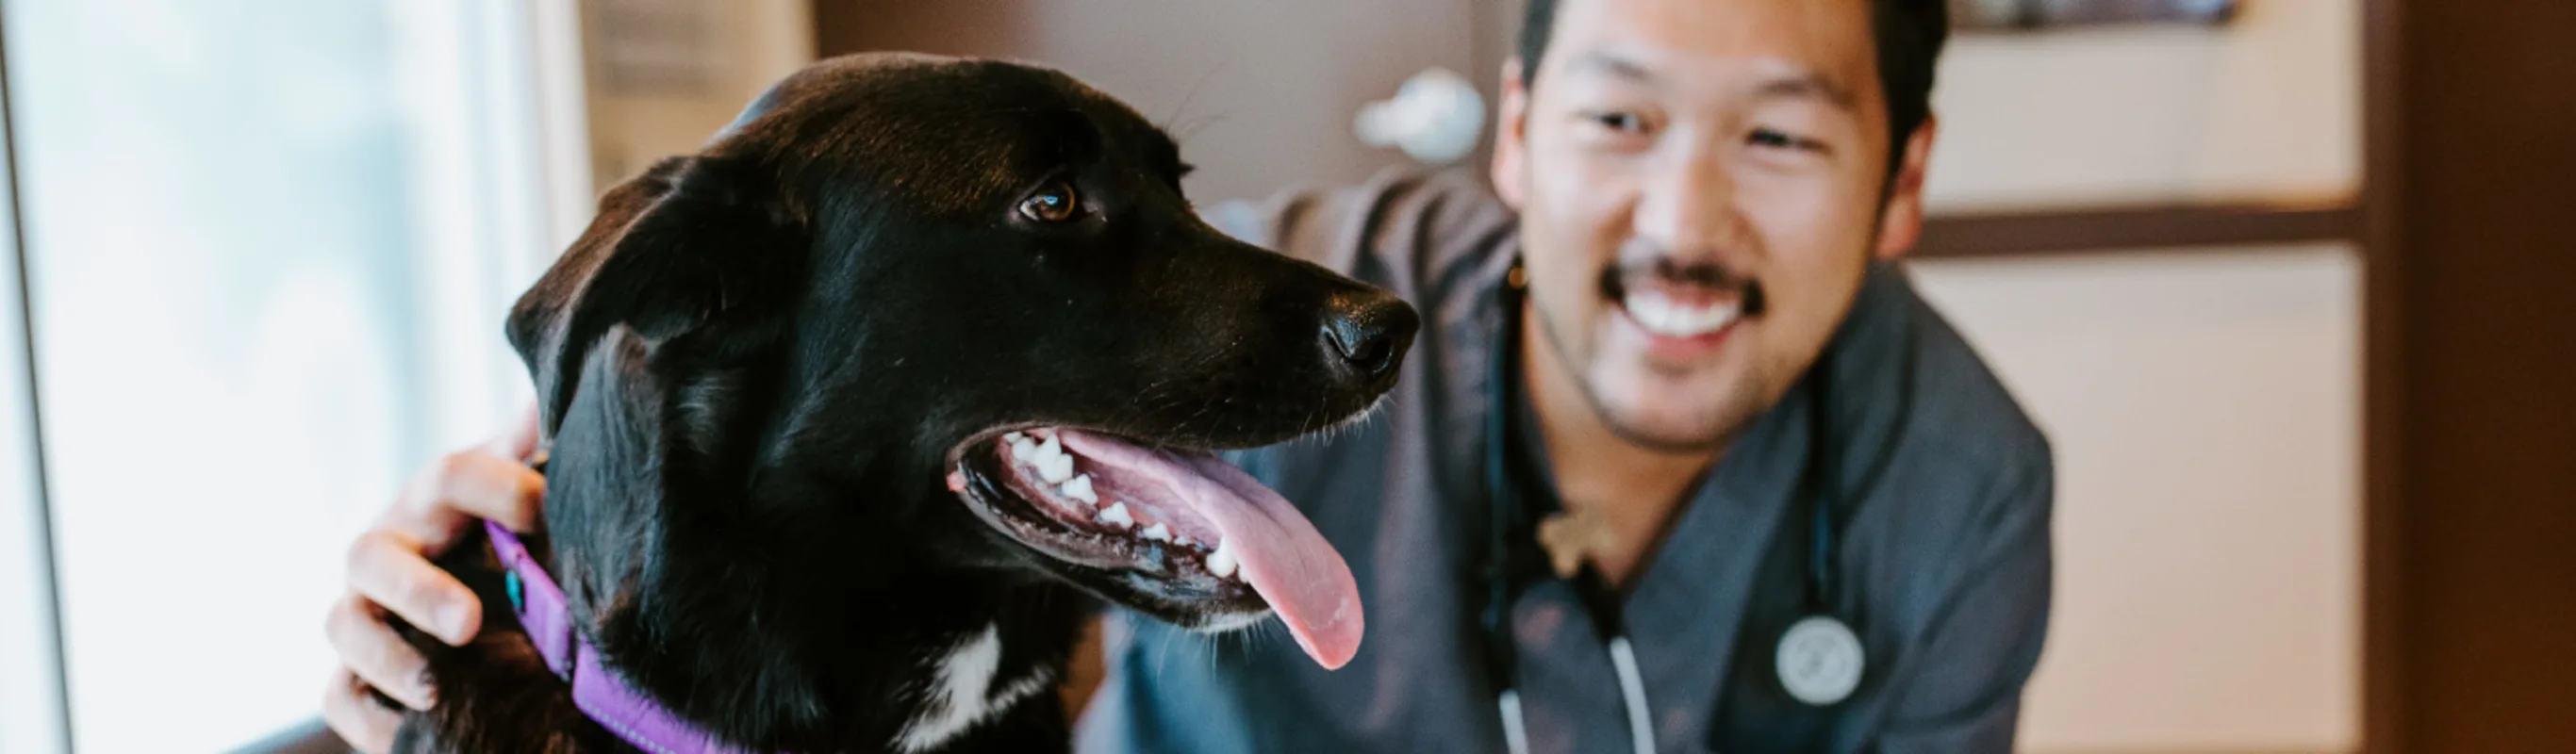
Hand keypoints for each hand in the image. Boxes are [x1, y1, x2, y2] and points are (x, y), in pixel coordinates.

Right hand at [321, 405, 544, 752]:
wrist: (489, 595)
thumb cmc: (516, 528)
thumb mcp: (534, 485)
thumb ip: (541, 448)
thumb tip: (557, 392)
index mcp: (437, 498)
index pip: (452, 476)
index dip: (497, 489)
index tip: (543, 513)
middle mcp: (390, 548)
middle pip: (375, 558)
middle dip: (419, 591)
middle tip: (468, 624)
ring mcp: (365, 611)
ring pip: (345, 627)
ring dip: (386, 659)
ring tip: (437, 690)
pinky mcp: (357, 675)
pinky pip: (340, 698)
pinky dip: (370, 720)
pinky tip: (413, 734)